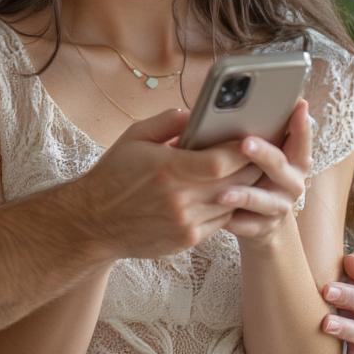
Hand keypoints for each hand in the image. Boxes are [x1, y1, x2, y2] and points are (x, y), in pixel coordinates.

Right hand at [81, 107, 260, 259]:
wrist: (93, 222)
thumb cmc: (113, 175)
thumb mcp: (134, 137)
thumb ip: (167, 121)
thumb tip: (197, 114)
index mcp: (167, 169)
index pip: (220, 161)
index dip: (242, 150)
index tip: (251, 137)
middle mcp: (180, 199)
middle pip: (235, 183)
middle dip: (251, 166)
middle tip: (259, 152)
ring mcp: (186, 223)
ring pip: (232, 203)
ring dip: (243, 187)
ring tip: (246, 170)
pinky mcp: (187, 240)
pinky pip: (221, 221)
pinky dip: (227, 205)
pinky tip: (223, 192)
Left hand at [216, 100, 311, 244]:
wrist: (258, 220)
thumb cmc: (253, 174)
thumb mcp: (260, 154)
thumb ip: (257, 134)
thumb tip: (233, 102)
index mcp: (293, 159)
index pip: (301, 139)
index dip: (302, 124)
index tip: (298, 105)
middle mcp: (292, 182)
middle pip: (280, 166)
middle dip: (264, 154)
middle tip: (245, 143)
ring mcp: (279, 207)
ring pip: (263, 200)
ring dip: (243, 195)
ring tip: (223, 192)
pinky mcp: (264, 229)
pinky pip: (249, 226)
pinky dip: (234, 221)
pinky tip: (219, 216)